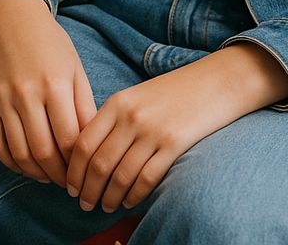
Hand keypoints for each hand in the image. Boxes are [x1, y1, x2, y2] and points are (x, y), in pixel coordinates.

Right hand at [0, 0, 97, 186]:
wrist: (12, 19)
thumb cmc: (51, 45)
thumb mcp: (76, 69)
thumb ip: (85, 106)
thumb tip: (93, 145)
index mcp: (55, 84)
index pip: (69, 139)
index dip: (79, 163)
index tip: (87, 172)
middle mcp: (27, 93)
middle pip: (44, 151)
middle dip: (60, 175)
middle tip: (70, 183)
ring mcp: (2, 99)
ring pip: (19, 153)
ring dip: (37, 174)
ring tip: (51, 178)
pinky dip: (11, 163)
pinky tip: (26, 166)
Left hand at [66, 42, 287, 212]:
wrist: (217, 81)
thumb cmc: (175, 92)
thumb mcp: (137, 96)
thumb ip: (113, 120)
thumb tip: (88, 154)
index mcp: (116, 103)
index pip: (82, 142)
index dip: (72, 170)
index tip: (70, 186)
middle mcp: (130, 117)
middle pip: (97, 163)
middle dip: (87, 189)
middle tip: (83, 204)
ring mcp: (152, 131)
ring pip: (120, 175)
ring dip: (108, 196)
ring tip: (104, 206)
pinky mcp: (174, 145)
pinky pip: (146, 178)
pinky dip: (133, 195)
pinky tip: (129, 202)